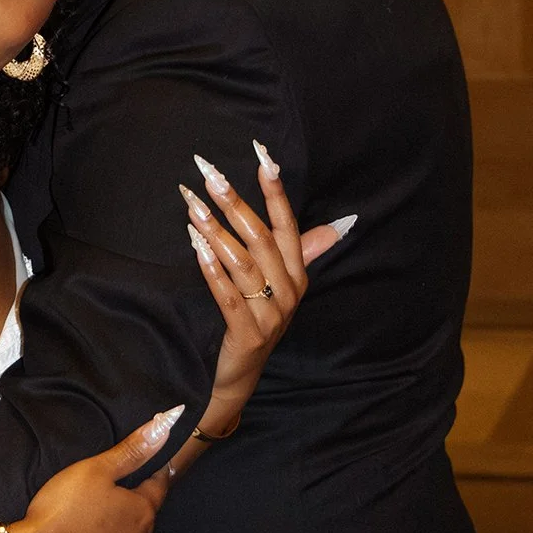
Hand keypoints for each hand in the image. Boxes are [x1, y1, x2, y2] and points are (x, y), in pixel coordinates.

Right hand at [9, 405, 182, 532]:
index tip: (152, 468)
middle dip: (134, 503)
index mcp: (141, 511)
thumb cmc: (65, 510)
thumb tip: (165, 426)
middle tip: (115, 491)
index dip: (154, 474)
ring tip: (96, 518)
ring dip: (118, 530)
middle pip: (143, 516)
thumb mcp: (96, 469)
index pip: (158, 487)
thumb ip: (132, 450)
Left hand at [181, 142, 352, 450]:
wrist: (239, 378)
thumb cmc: (255, 321)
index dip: (275, 190)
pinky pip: (229, 296)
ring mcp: (271, 315)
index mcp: (296, 273)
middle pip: (261, 237)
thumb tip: (340, 224)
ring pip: (244, 263)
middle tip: (208, 173)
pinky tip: (195, 245)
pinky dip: (212, 269)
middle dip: (234, 202)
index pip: (287, 224)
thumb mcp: (281, 285)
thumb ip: (303, 250)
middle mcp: (289, 291)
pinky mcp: (249, 334)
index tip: (261, 154)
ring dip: (216, 230)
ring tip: (192, 205)